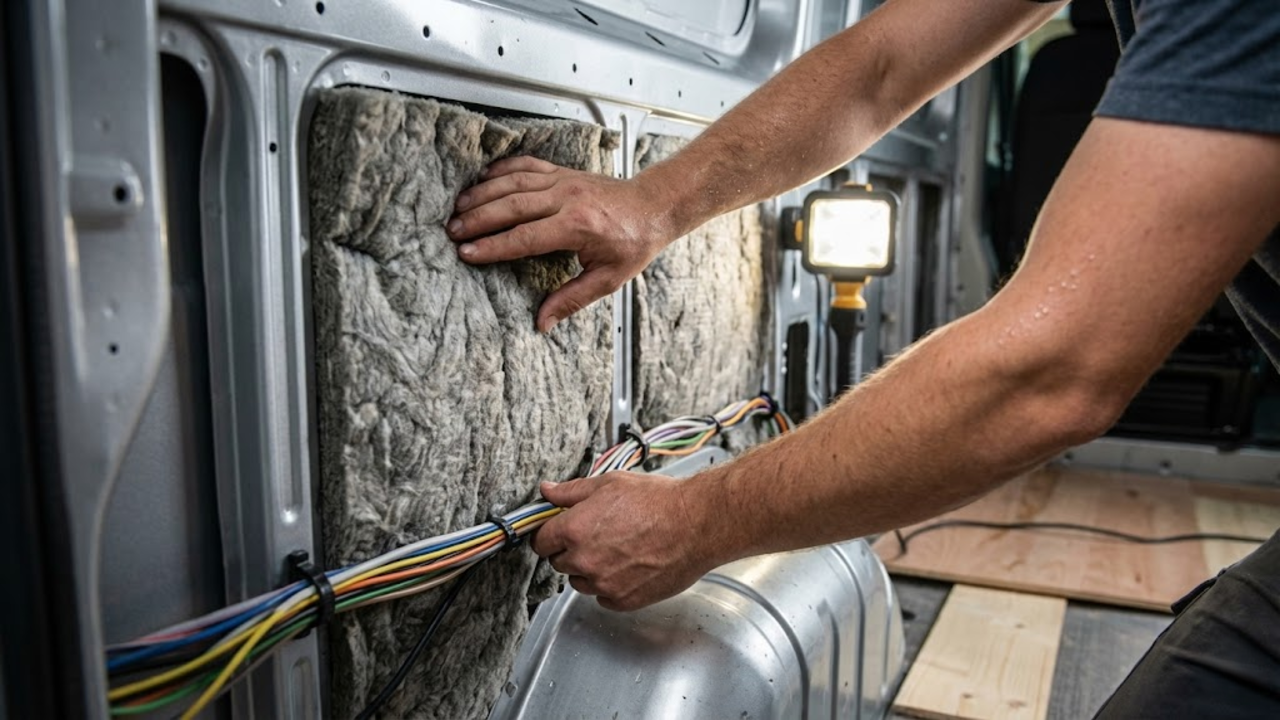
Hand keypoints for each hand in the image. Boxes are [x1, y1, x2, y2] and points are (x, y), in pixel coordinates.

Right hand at [447, 157, 675, 331]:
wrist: (653, 206)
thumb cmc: (632, 244)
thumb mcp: (608, 280)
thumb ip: (572, 300)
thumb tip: (542, 323)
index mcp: (578, 226)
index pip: (525, 237)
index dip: (493, 246)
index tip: (467, 253)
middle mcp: (567, 198)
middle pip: (512, 206)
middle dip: (478, 218)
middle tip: (451, 231)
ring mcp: (563, 180)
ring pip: (514, 182)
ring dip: (483, 193)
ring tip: (457, 207)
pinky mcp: (563, 171)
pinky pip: (526, 165)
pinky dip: (502, 169)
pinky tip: (482, 178)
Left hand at [531, 472, 717, 610]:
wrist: (695, 525)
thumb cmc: (657, 502)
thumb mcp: (610, 484)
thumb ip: (571, 492)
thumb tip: (547, 491)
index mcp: (574, 529)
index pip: (540, 542)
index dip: (550, 534)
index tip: (560, 531)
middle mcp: (584, 560)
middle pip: (558, 563)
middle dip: (571, 551)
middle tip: (598, 536)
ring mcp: (603, 584)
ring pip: (580, 582)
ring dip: (590, 570)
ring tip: (618, 550)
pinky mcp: (623, 601)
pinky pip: (603, 597)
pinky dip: (611, 585)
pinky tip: (629, 566)